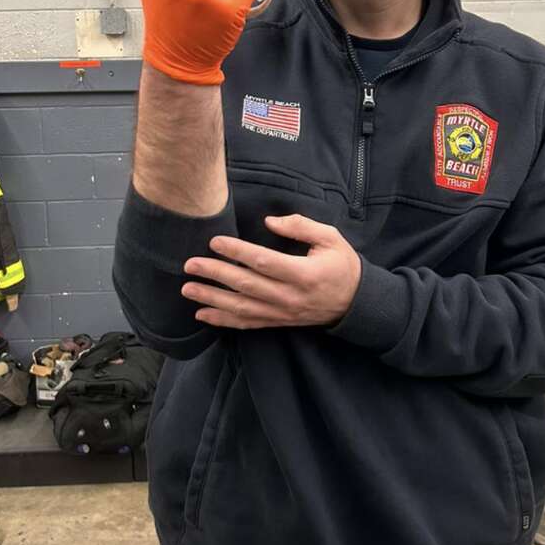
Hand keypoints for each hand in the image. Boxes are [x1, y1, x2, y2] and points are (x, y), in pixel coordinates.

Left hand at [181, 215, 361, 328]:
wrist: (356, 303)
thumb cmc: (343, 265)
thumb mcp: (331, 238)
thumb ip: (301, 226)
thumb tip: (270, 221)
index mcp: (304, 273)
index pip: (263, 261)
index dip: (237, 252)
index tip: (215, 241)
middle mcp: (290, 296)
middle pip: (246, 286)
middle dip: (215, 274)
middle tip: (190, 264)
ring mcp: (283, 312)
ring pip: (242, 308)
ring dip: (212, 299)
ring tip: (188, 289)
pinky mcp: (279, 322)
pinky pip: (247, 323)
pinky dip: (223, 320)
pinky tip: (203, 314)